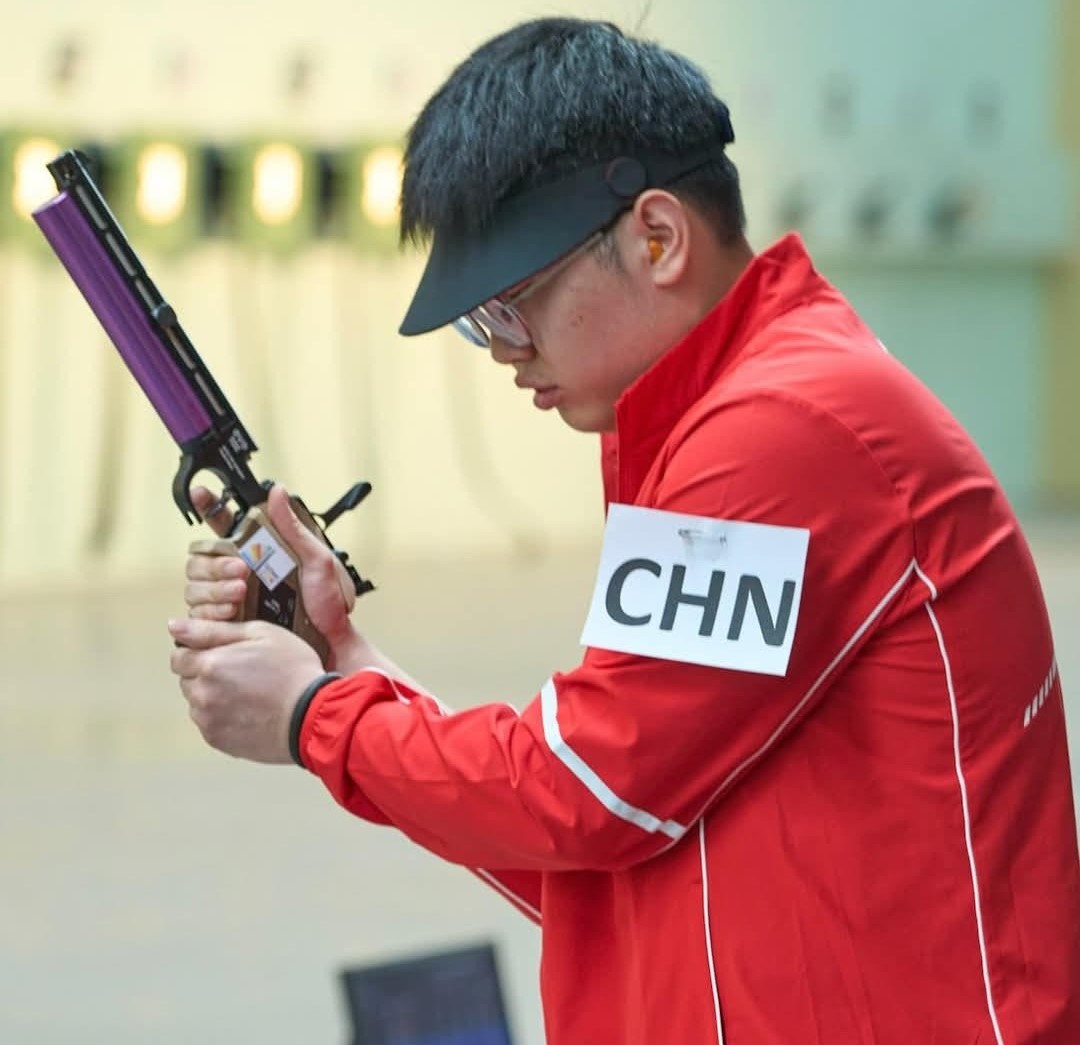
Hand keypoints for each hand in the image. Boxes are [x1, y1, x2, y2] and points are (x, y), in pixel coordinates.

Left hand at [168, 616, 323, 762]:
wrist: (313, 715)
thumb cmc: (293, 671)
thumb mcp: (261, 634)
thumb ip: (213, 629)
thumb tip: (175, 626)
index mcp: (210, 664)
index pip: (179, 655)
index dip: (200, 651)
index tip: (224, 654)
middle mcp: (202, 694)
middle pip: (187, 679)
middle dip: (206, 673)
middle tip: (242, 672)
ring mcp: (208, 720)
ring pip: (198, 702)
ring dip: (214, 696)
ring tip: (249, 693)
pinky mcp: (218, 740)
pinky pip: (210, 723)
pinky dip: (223, 716)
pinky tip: (250, 710)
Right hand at [185, 484, 358, 659]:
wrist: (330, 640)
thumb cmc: (328, 603)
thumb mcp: (317, 560)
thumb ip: (293, 528)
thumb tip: (278, 492)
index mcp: (260, 551)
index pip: (224, 524)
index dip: (208, 507)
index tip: (201, 494)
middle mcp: (240, 571)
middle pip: (201, 559)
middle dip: (215, 563)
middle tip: (240, 569)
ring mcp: (231, 597)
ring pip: (196, 585)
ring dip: (214, 587)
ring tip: (240, 592)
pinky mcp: (227, 622)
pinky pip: (200, 614)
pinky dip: (211, 610)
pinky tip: (230, 611)